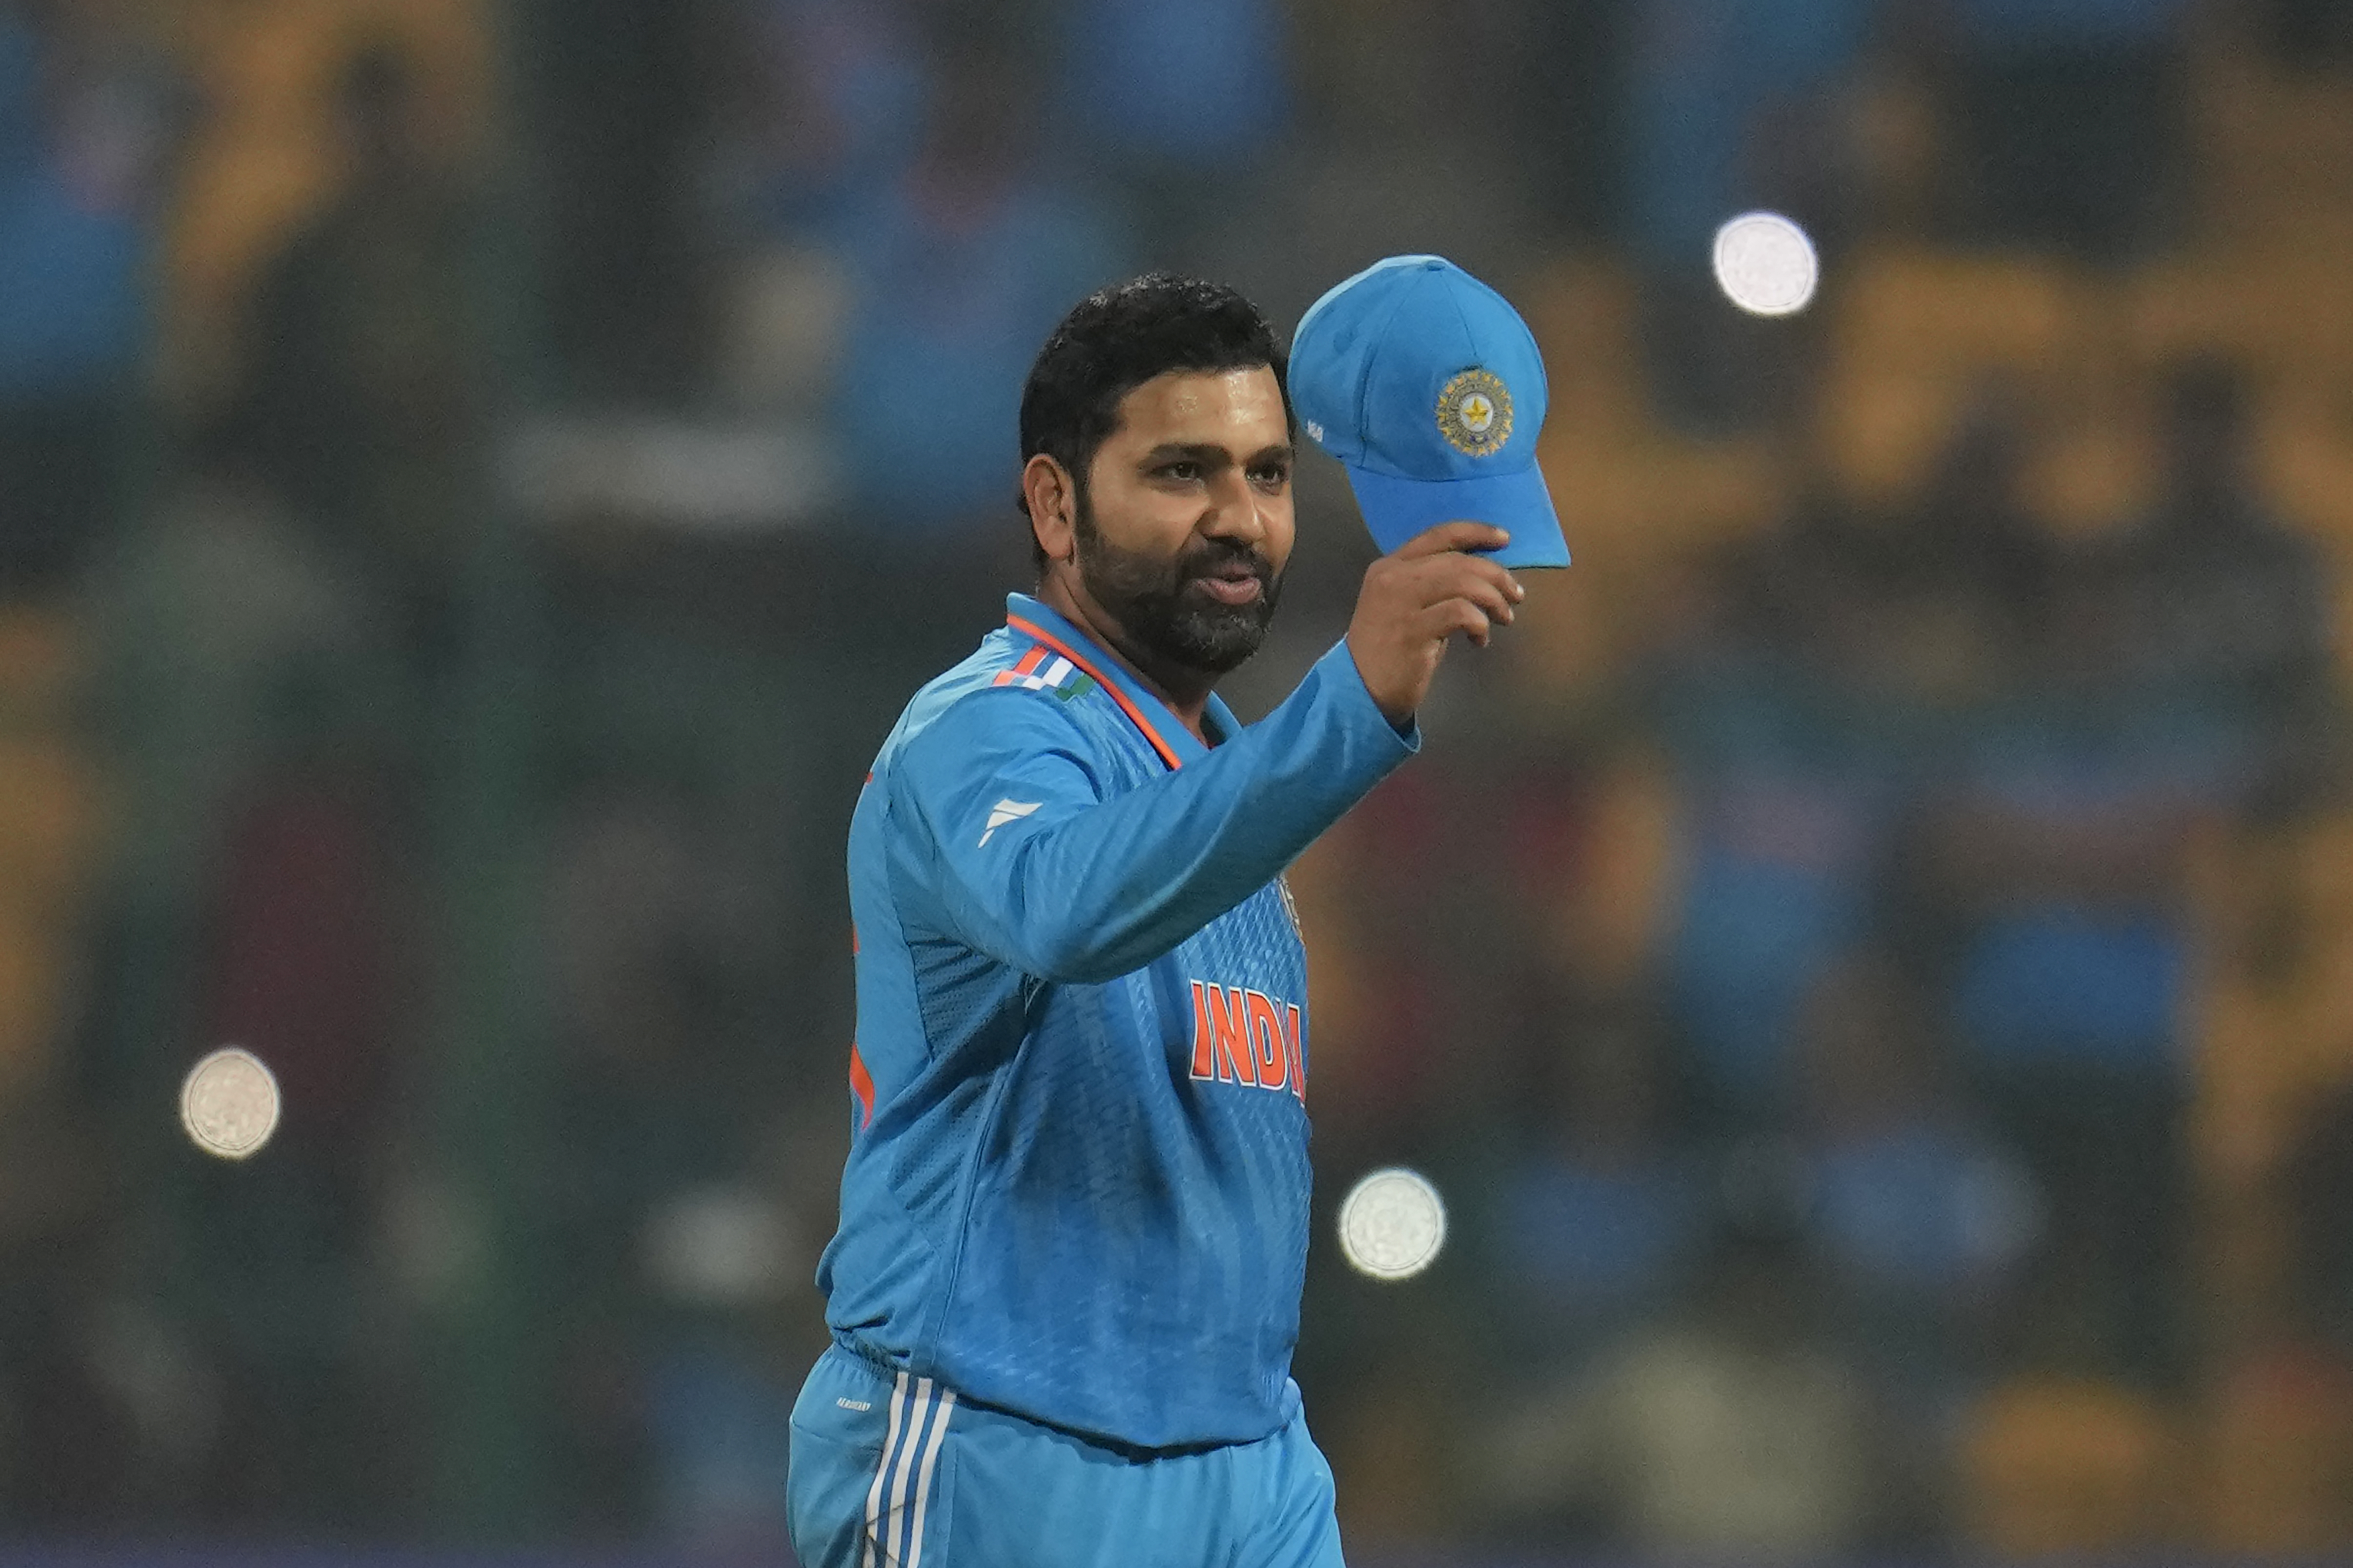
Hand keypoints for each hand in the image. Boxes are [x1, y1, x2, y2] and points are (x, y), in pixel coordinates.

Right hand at [1344, 521, 1523, 726]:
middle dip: (1496, 575)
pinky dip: (1480, 624)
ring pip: (1463, 582)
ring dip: (1494, 599)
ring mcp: (1400, 603)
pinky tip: (1479, 640)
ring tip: (1503, 618)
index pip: (1439, 535)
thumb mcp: (1404, 605)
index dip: (1477, 532)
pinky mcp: (1412, 630)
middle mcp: (1393, 577)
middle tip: (1515, 595)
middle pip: (1458, 560)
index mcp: (1390, 565)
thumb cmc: (1389, 649)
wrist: (1360, 691)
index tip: (1504, 539)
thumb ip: (1433, 584)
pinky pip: (1460, 613)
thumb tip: (1482, 575)